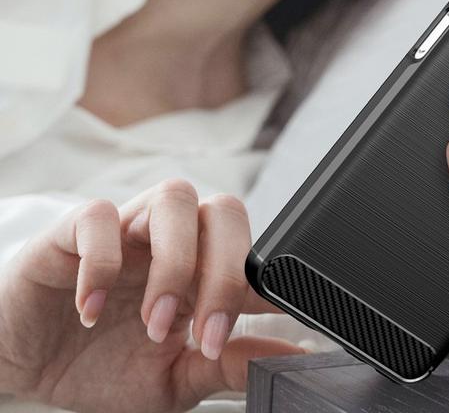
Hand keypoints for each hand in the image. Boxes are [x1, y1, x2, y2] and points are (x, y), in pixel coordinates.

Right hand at [0, 180, 304, 411]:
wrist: (26, 362)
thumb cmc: (103, 365)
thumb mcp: (173, 379)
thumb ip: (228, 364)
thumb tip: (294, 360)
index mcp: (204, 269)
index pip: (253, 255)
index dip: (272, 283)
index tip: (286, 318)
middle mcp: (174, 238)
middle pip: (224, 211)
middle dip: (225, 271)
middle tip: (205, 334)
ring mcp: (129, 228)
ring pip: (174, 197)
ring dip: (174, 262)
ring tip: (154, 325)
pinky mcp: (76, 229)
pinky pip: (100, 216)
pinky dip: (102, 263)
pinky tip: (91, 311)